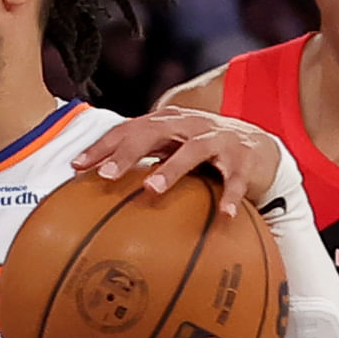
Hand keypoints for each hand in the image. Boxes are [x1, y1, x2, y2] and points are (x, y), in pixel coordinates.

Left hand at [84, 109, 282, 218]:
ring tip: (151, 190)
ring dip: (172, 169)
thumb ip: (143, 157)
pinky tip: (225, 214)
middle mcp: (190, 126)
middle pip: (154, 132)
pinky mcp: (244, 160)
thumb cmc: (205, 152)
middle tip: (106, 175)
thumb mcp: (171, 148)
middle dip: (128, 152)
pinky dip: (231, 195)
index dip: (103, 145)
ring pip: (192, 151)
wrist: (261, 149)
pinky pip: (235, 179)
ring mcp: (219, 141)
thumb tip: (98, 179)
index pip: (130, 128)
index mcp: (168, 122)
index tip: (77, 166)